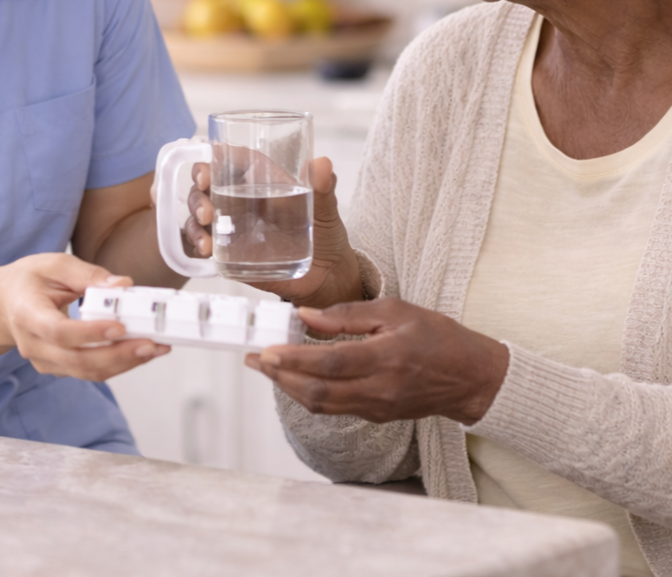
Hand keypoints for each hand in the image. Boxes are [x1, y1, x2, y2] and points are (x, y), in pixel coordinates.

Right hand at [0, 253, 169, 381]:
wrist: (4, 304)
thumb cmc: (29, 281)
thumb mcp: (55, 265)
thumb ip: (88, 274)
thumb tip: (123, 285)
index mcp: (28, 314)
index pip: (59, 332)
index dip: (90, 333)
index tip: (119, 326)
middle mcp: (34, 345)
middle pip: (77, 360)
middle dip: (118, 355)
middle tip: (151, 343)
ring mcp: (45, 361)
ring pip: (87, 371)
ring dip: (125, 363)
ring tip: (155, 348)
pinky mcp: (59, 367)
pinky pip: (89, 371)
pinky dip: (117, 363)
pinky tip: (140, 351)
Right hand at [185, 156, 363, 308]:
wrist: (326, 275)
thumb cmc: (324, 233)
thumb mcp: (326, 209)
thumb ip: (324, 188)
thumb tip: (323, 163)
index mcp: (262, 181)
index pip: (233, 160)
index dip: (216, 158)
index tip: (209, 164)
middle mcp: (241, 199)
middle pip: (207, 185)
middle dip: (198, 190)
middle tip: (206, 203)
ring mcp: (232, 226)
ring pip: (198, 212)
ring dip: (194, 218)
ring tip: (205, 233)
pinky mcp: (228, 251)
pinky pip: (202, 242)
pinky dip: (197, 243)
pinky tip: (206, 250)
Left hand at [245, 298, 509, 425]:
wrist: (471, 377)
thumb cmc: (438, 336)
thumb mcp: (396, 310)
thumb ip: (348, 314)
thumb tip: (306, 314)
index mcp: (385, 358)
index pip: (329, 364)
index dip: (293, 359)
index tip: (266, 350)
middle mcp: (378, 389)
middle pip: (317, 392)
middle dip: (279, 377)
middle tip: (254, 360)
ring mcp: (376, 407)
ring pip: (321, 405)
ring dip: (288, 388)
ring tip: (266, 369)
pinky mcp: (376, 415)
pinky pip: (334, 408)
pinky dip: (309, 394)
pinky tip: (296, 378)